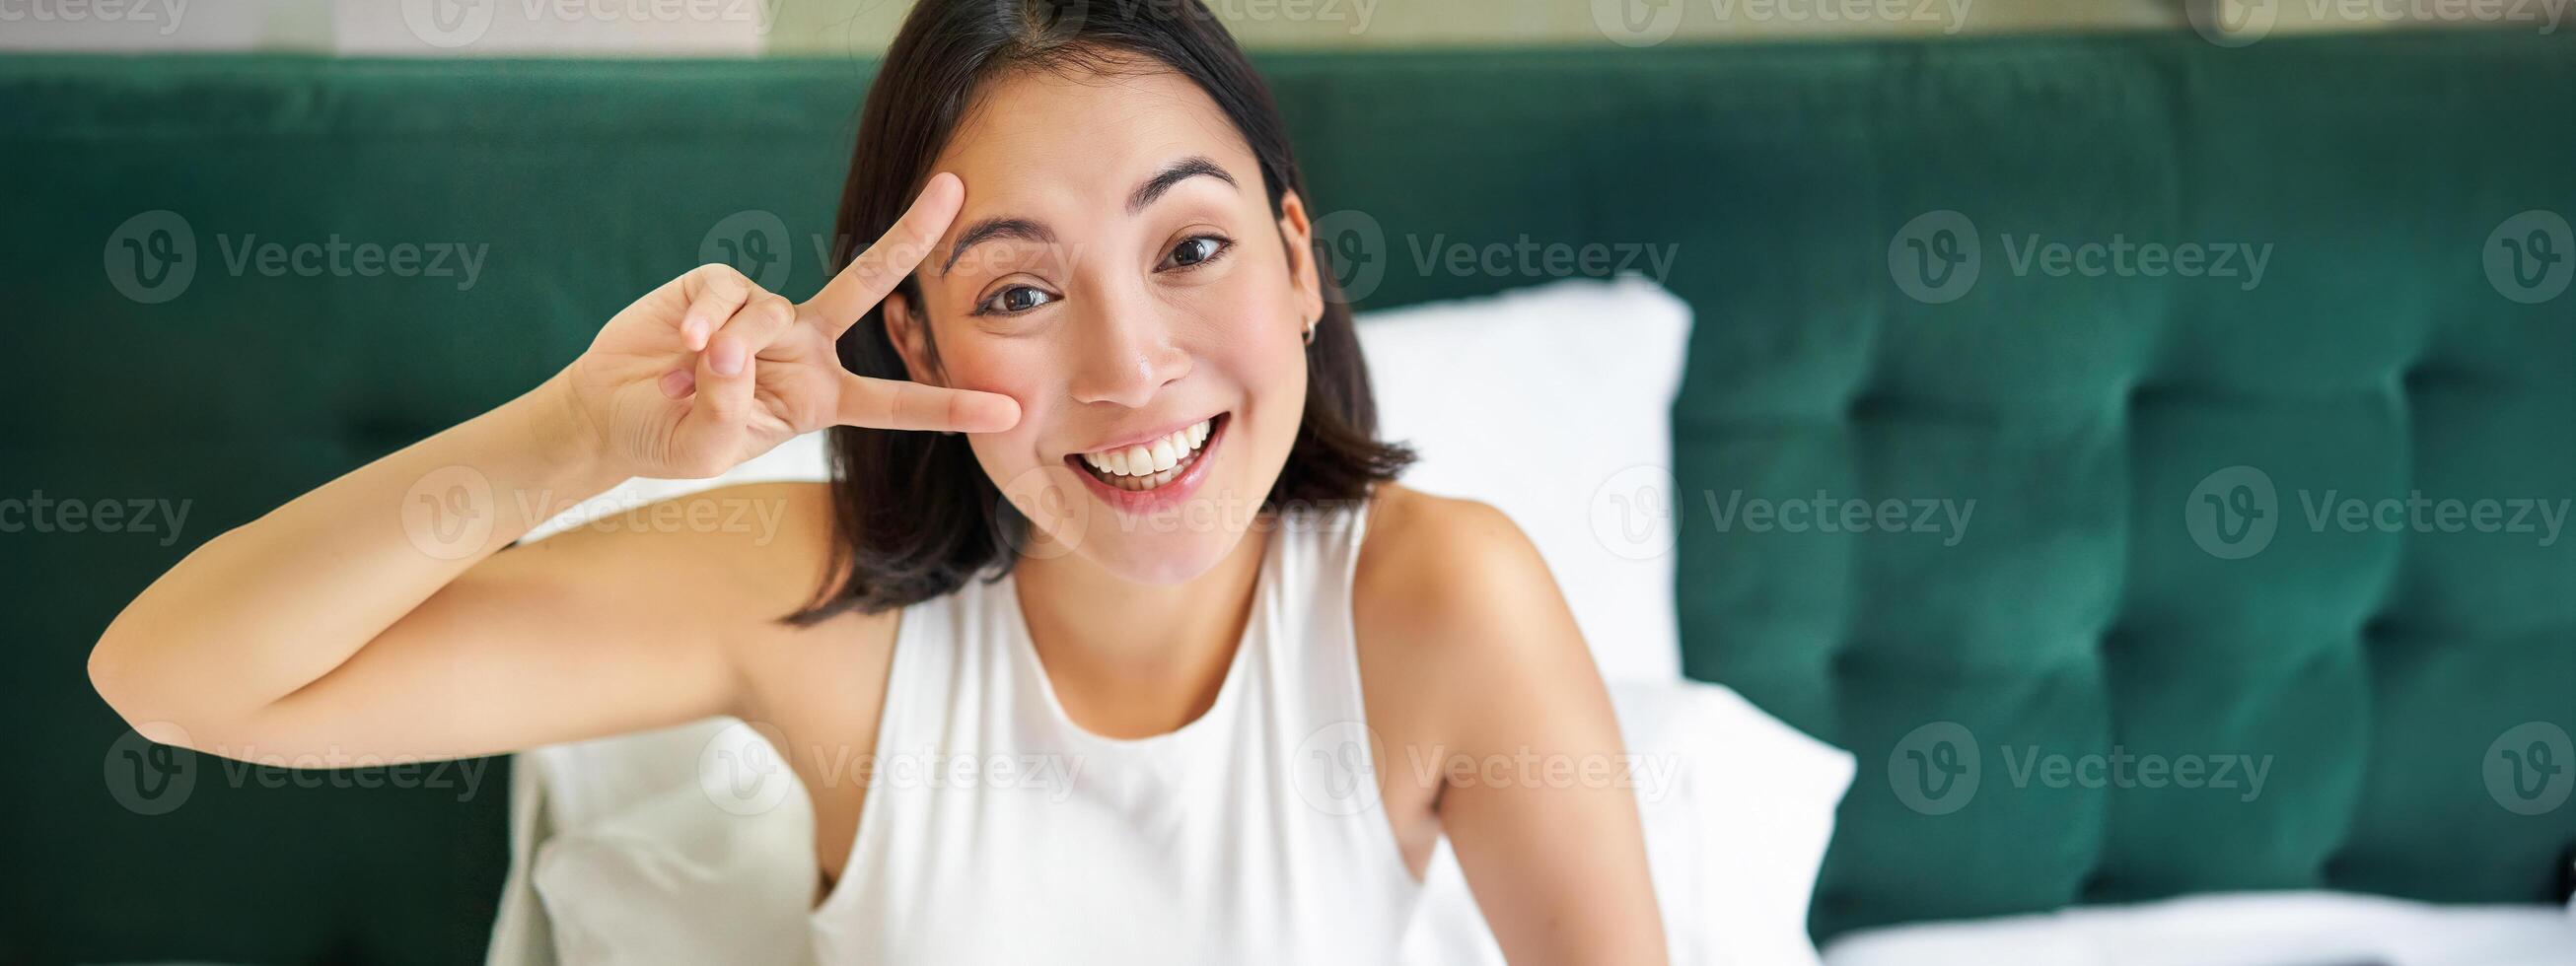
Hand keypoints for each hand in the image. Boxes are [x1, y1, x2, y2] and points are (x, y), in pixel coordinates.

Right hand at [555, 173, 1018, 479]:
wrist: (611, 412)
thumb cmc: (668, 439)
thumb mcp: (706, 449)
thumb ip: (728, 409)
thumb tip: (735, 347)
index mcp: (821, 398)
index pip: (897, 402)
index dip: (951, 406)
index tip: (1009, 408)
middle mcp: (806, 347)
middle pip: (871, 284)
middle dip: (914, 234)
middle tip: (958, 190)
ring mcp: (765, 313)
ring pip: (770, 312)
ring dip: (731, 347)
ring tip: (688, 376)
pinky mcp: (718, 286)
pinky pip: (724, 294)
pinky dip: (704, 322)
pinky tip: (681, 349)